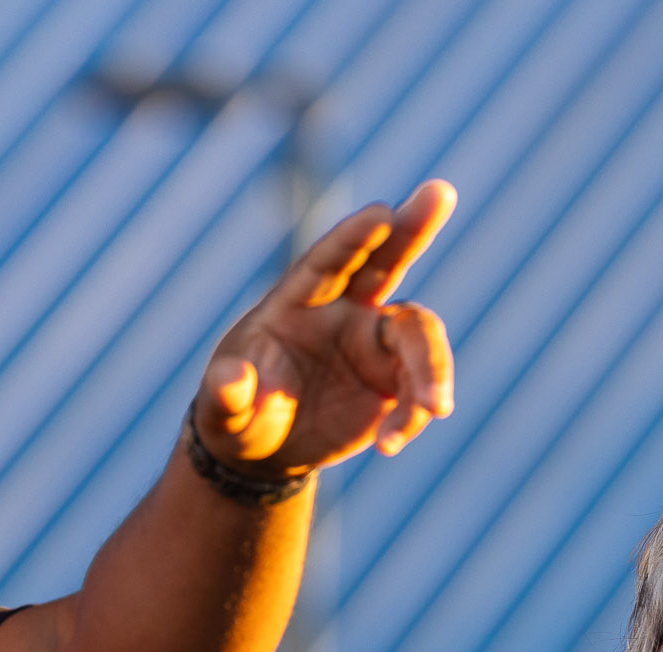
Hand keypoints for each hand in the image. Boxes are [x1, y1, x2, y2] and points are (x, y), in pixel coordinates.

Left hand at [194, 179, 456, 473]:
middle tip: (441, 192)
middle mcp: (343, 311)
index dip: (353, 237)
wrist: (265, 449)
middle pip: (386, 260)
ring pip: (418, 335)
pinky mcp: (393, 380)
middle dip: (413, 228)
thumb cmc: (235, 415)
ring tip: (434, 410)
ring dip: (432, 369)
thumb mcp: (222, 410)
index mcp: (297, 301)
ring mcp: (373, 343)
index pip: (327, 261)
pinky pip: (420, 388)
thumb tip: (229, 381)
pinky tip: (390, 444)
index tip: (381, 212)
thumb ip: (225, 393)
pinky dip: (416, 414)